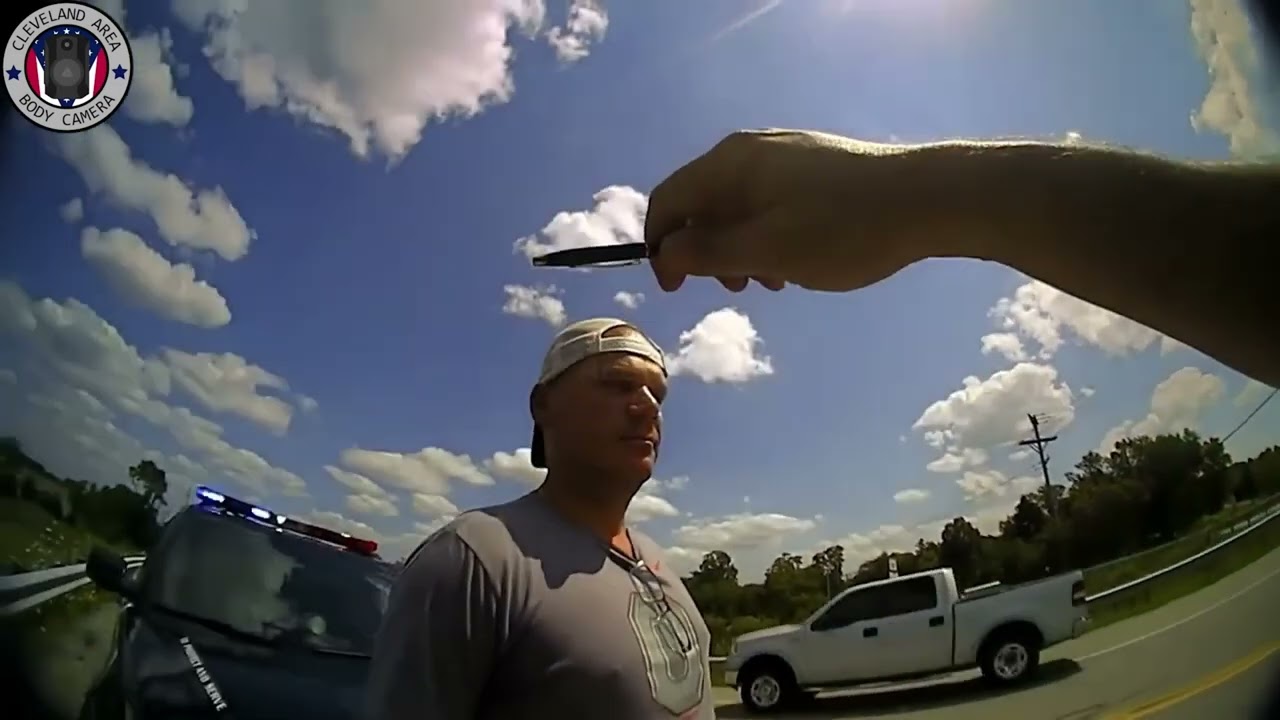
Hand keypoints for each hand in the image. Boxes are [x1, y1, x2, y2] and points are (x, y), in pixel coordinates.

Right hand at [644, 129, 950, 292]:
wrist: (927, 199)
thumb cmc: (841, 230)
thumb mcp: (766, 250)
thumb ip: (708, 252)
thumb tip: (664, 253)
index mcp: (730, 163)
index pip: (668, 200)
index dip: (661, 247)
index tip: (677, 290)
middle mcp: (749, 149)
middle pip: (702, 203)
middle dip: (707, 250)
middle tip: (738, 288)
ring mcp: (784, 154)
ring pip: (738, 206)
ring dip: (740, 248)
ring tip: (773, 281)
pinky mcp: (813, 165)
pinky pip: (769, 202)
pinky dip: (768, 235)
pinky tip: (798, 261)